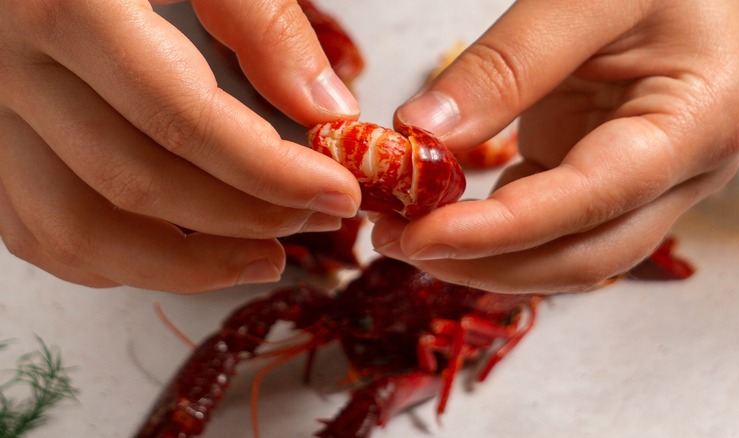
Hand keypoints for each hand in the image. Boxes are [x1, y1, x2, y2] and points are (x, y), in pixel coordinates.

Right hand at [0, 0, 360, 292]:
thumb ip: (262, 21)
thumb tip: (326, 111)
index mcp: (69, 4)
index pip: (182, 117)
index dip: (270, 171)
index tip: (338, 192)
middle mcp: (10, 66)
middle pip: (136, 182)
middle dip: (244, 218)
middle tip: (317, 221)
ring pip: (77, 228)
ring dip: (182, 266)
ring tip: (264, 260)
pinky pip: (38, 230)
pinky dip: (115, 260)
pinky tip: (183, 254)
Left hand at [375, 0, 738, 292]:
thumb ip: (504, 67)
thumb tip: (421, 132)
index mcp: (695, 124)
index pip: (587, 201)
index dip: (499, 231)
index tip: (419, 236)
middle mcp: (679, 172)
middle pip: (580, 256)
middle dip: (483, 263)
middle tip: (394, 242)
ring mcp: (643, 180)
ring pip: (563, 252)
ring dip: (482, 257)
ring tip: (401, 235)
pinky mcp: (604, 173)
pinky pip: (546, 220)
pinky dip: (490, 227)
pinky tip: (436, 217)